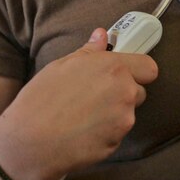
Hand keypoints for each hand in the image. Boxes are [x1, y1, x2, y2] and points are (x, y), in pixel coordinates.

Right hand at [0, 28, 158, 179]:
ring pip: (127, 114)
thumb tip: (102, 35)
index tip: (124, 74)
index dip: (138, 71)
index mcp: (113, 68)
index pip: (149, 68)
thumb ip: (89, 51)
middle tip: (95, 96)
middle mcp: (125, 93)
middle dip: (123, 93)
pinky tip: (81, 132)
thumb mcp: (61, 66)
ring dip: (113, 114)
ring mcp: (123, 121)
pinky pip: (116, 135)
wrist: (29, 142)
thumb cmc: (41, 99)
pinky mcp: (116, 144)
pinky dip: (104, 133)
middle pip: (139, 92)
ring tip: (83, 116)